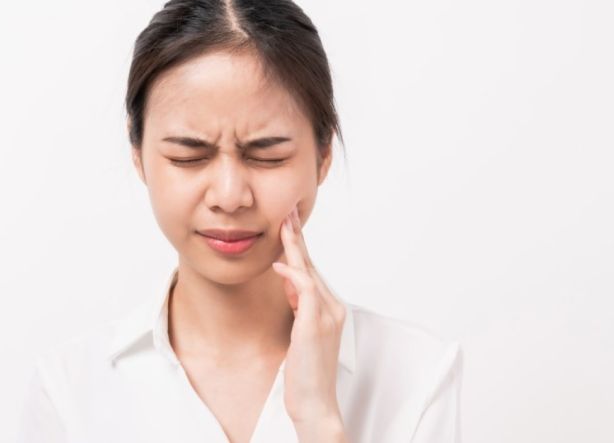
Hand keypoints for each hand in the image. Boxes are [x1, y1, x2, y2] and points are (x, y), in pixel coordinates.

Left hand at [272, 203, 347, 430]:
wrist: (315, 402)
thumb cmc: (305, 370)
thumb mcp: (300, 330)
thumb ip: (298, 304)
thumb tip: (288, 280)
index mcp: (331, 308)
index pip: (312, 270)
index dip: (300, 246)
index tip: (289, 224)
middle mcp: (333, 307)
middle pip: (312, 265)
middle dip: (298, 237)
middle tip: (288, 212)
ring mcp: (328, 316)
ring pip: (310, 272)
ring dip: (295, 247)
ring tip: (283, 225)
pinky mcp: (316, 325)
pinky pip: (306, 291)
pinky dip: (293, 275)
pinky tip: (279, 265)